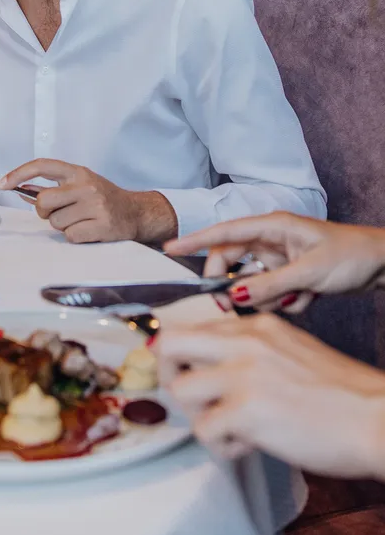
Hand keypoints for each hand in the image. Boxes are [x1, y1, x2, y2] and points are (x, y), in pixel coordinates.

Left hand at [0, 159, 177, 243]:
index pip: (43, 166)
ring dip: (64, 226)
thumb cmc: (104, 199)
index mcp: (79, 172)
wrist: (137, 212)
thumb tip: (22, 188)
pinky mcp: (102, 226)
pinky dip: (76, 237)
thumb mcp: (82, 184)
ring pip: (56, 222)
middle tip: (58, 212)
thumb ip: (56, 186)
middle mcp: (86, 186)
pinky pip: (71, 236)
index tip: (3, 183)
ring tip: (81, 220)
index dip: (19, 173)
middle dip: (45, 211)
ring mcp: (95, 206)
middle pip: (43, 201)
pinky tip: (89, 230)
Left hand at [157, 314, 384, 478]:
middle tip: (189, 399)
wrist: (374, 415)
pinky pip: (205, 431)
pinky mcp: (247, 409)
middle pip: (169, 343)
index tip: (179, 372)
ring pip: (180, 390)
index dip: (177, 354)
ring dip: (197, 417)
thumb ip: (252, 351)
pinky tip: (247, 445)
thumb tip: (215, 369)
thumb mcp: (290, 350)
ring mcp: (243, 373)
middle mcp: (245, 342)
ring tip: (228, 429)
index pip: (192, 326)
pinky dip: (221, 446)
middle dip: (166, 374)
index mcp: (256, 326)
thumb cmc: (340, 393)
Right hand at [165, 213, 384, 312]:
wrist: (381, 263)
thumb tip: (234, 295)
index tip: (169, 249)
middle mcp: (272, 240)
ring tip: (300, 296)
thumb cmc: (350, 255)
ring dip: (270, 297)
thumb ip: (269, 284)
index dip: (195, 240)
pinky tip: (310, 297)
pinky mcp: (290, 274)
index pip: (225, 232)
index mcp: (273, 227)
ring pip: (254, 283)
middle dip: (236, 285)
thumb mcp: (308, 272)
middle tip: (234, 308)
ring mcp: (281, 258)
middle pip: (233, 262)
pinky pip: (272, 293)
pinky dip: (287, 301)